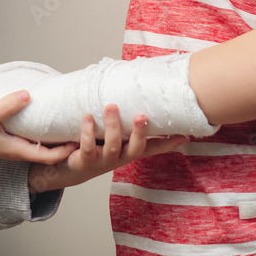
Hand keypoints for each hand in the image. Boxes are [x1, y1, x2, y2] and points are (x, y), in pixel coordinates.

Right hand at [0, 90, 77, 171]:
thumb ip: (8, 105)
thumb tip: (29, 94)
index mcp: (17, 151)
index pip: (51, 157)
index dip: (70, 150)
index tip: (85, 139)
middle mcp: (16, 150)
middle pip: (49, 152)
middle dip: (67, 143)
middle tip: (83, 129)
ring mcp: (10, 145)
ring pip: (39, 144)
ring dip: (54, 137)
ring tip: (68, 121)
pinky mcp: (2, 138)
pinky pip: (27, 137)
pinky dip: (39, 131)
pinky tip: (40, 116)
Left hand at [27, 104, 185, 193]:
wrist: (70, 166)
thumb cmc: (96, 143)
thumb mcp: (113, 133)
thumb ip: (124, 119)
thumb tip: (134, 90)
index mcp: (130, 150)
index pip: (153, 148)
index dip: (168, 143)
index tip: (184, 135)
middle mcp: (120, 157)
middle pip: (136, 148)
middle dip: (140, 132)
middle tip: (142, 115)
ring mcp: (103, 161)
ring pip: (113, 145)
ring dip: (113, 126)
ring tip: (111, 106)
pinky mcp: (85, 161)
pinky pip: (88, 147)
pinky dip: (88, 132)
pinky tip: (87, 117)